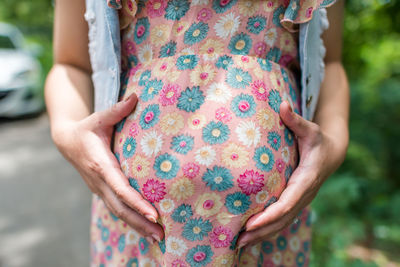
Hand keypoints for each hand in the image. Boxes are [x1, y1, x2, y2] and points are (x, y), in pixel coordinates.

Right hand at [51, 93, 163, 242]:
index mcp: (101, 165)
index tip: (154, 214)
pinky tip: (144, 229)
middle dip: (141, 223)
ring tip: (158, 239)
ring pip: (118, 212)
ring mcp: (99, 189)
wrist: (66, 142)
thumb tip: (136, 96)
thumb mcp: (99, 118)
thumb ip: (117, 110)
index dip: (137, 202)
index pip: (121, 189)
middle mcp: (99, 182)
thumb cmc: (86, 129)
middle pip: (121, 208)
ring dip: (137, 226)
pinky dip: (130, 221)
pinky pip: (116, 209)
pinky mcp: (102, 191)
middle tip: (161, 235)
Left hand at [237, 101, 346, 247]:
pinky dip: (267, 230)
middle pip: (282, 219)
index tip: (252, 222)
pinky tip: (251, 237)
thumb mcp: (309, 129)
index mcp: (306, 179)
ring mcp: (300, 201)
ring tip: (239, 244)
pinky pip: (282, 220)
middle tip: (239, 240)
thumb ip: (295, 120)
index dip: (270, 214)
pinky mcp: (296, 202)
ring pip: (282, 224)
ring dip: (262, 235)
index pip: (287, 202)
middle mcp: (304, 195)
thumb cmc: (317, 140)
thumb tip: (283, 104)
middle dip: (261, 230)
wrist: (332, 154)